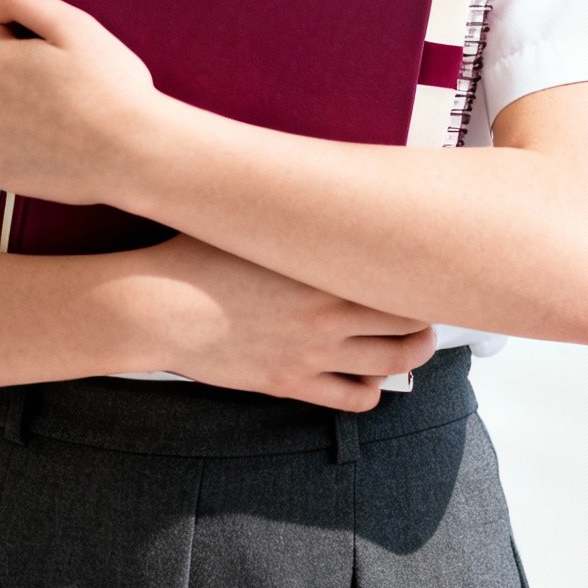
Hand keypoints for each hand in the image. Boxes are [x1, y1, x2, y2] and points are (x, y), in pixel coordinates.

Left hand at [0, 0, 166, 206]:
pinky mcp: (3, 174)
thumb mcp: (75, 25)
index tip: (58, 56)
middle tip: (67, 86)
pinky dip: (22, 150)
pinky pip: (2, 153)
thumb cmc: (111, 86)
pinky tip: (56, 146)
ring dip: (18, 114)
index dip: (25, 41)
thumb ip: (22, 1)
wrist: (134, 150)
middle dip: (19, 76)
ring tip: (65, 118)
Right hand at [124, 234, 436, 410]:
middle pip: (408, 324)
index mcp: (324, 268)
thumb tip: (321, 187)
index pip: (401, 277)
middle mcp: (328, 313)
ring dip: (409, 357)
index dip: (422, 276)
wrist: (159, 308)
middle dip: (426, 321)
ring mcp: (312, 353)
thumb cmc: (199, 257)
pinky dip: (371, 392)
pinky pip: (352, 399)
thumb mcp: (255, 226)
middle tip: (427, 313)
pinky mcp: (291, 383)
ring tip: (412, 347)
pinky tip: (369, 379)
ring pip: (389, 365)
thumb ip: (296, 217)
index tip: (425, 270)